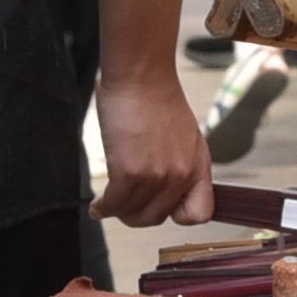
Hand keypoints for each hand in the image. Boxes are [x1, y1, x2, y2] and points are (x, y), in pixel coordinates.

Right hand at [97, 64, 212, 226]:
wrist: (141, 77)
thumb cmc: (157, 99)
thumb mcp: (186, 137)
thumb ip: (182, 166)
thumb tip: (166, 191)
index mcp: (198, 167)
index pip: (199, 214)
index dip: (176, 216)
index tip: (161, 210)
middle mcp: (181, 175)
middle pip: (156, 219)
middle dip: (135, 215)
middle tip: (123, 206)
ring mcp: (156, 176)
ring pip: (132, 214)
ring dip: (116, 212)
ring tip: (108, 203)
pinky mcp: (130, 173)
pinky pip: (113, 204)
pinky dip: (102, 208)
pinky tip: (98, 205)